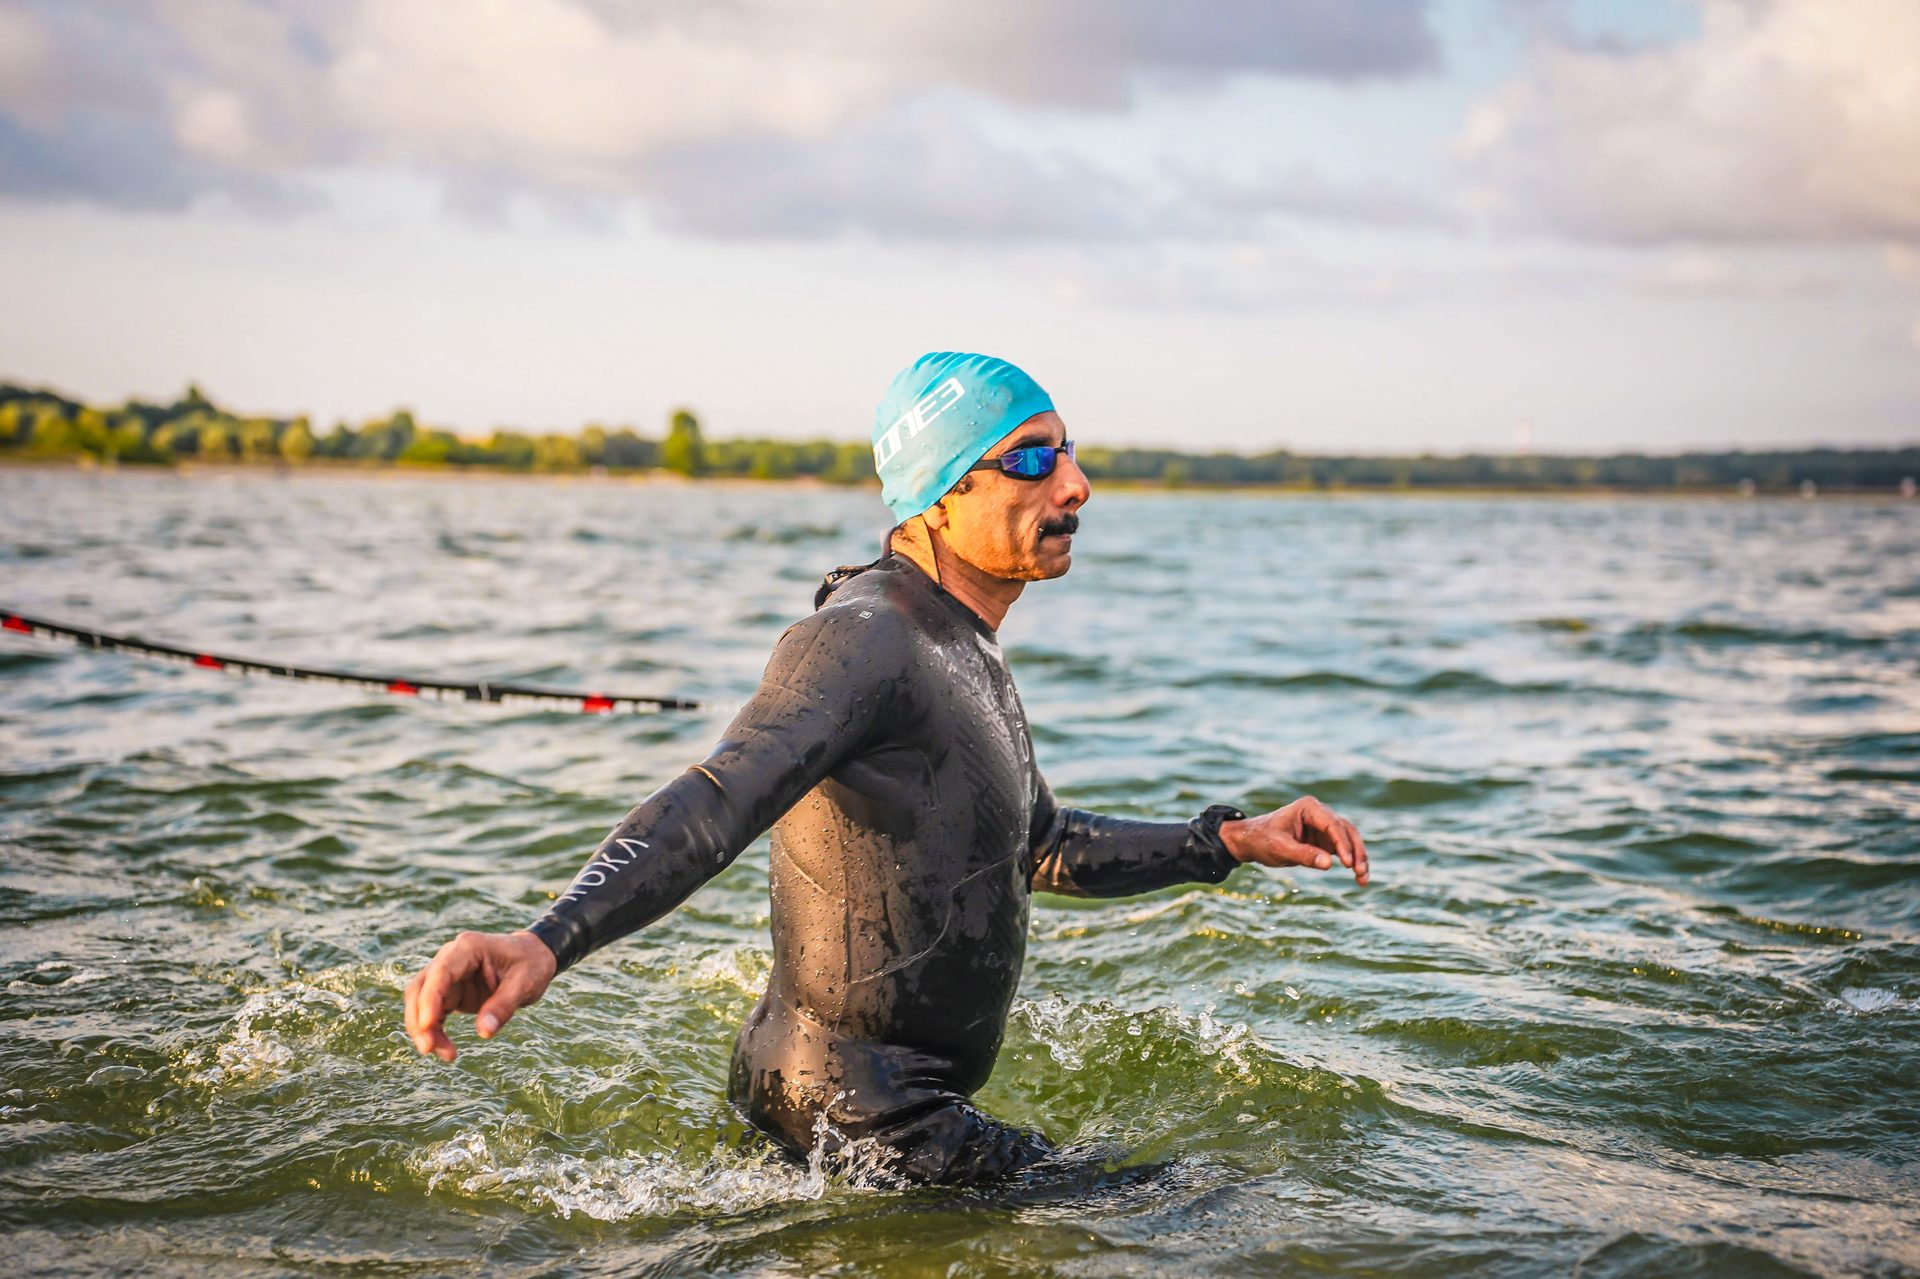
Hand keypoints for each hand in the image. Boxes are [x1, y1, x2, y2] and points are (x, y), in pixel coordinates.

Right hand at [402, 930, 557, 1061]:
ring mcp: (448, 974)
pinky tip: (445, 1049)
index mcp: (469, 948)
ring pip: (421, 1002)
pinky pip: (433, 1012)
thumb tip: (484, 1033)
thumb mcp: (525, 984)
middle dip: (419, 1019)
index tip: (427, 1025)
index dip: (430, 999)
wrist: (535, 956)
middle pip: (421, 988)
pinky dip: (435, 1031)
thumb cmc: (531, 964)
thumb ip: (503, 1006)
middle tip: (428, 1048)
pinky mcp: (450, 991)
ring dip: (425, 1029)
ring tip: (446, 1055)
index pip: (440, 972)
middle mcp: (451, 957)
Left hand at [1220, 796, 1369, 886]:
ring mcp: (1324, 826)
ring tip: (1362, 879)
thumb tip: (1329, 864)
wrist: (1251, 841)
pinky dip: (1352, 862)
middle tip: (1360, 872)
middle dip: (1356, 852)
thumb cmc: (1262, 840)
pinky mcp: (1324, 839)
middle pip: (1347, 830)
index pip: (1333, 824)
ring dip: (1358, 858)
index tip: (1346, 864)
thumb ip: (1303, 855)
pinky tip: (1358, 878)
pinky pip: (1344, 850)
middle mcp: (1320, 813)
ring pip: (1349, 840)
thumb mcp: (1280, 848)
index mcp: (1309, 808)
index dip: (1343, 844)